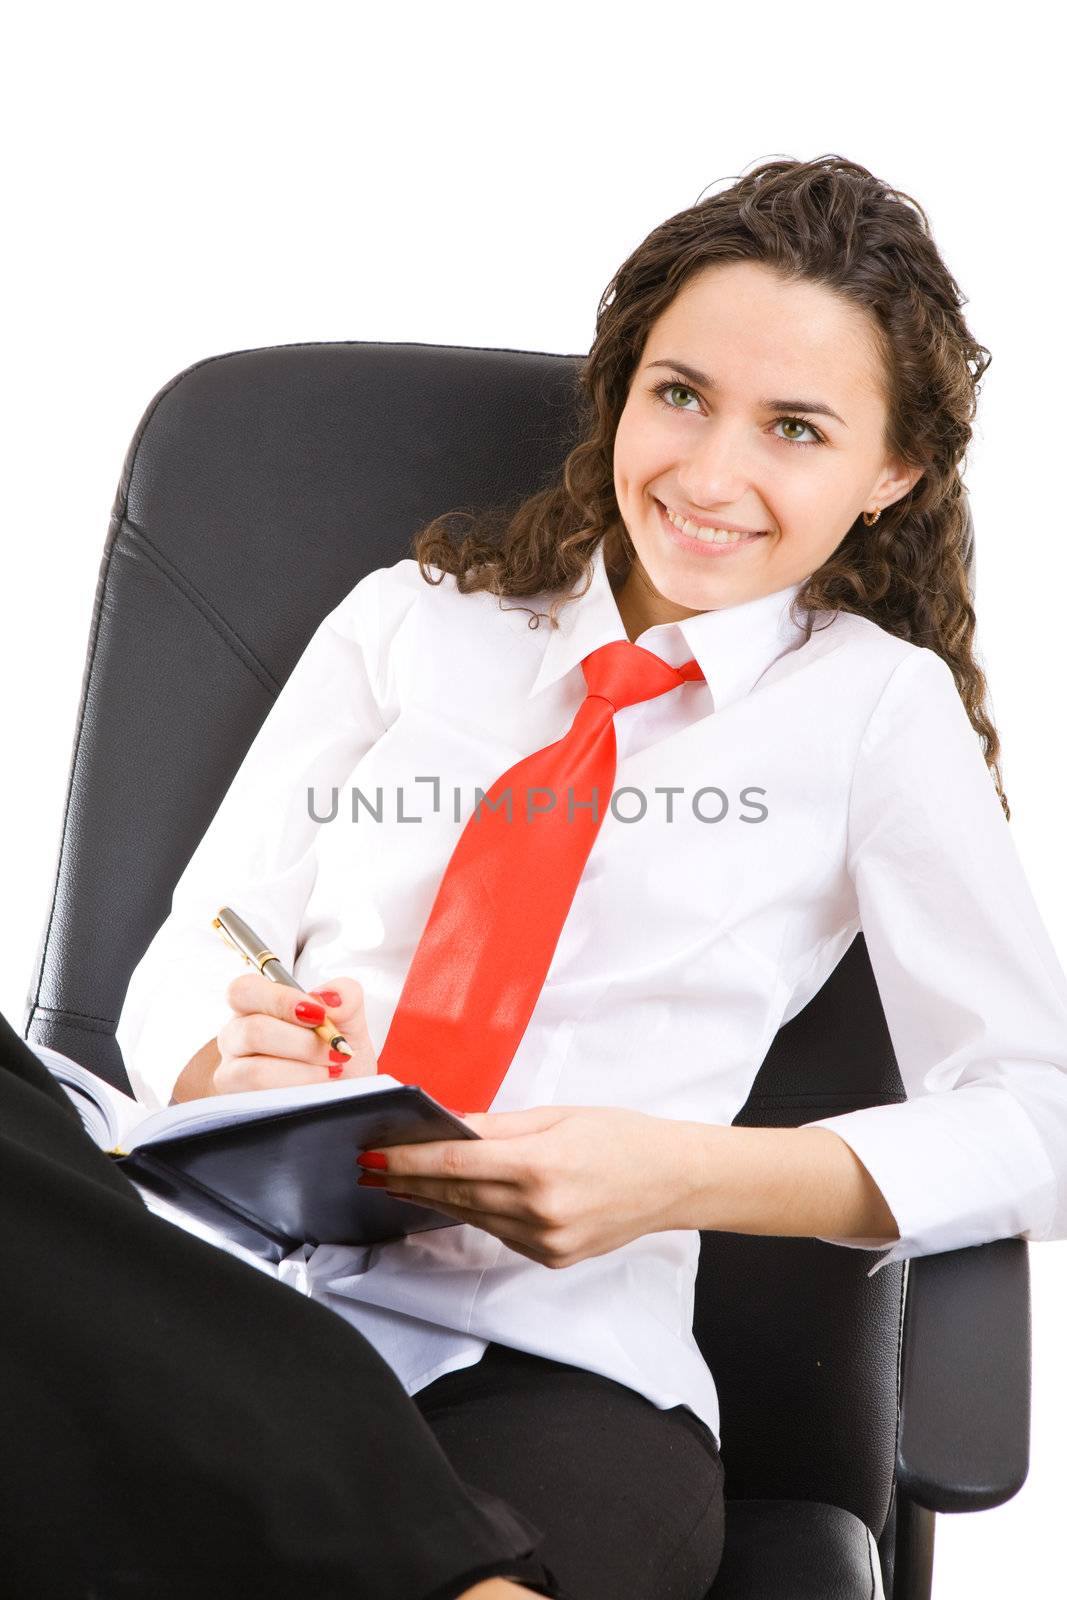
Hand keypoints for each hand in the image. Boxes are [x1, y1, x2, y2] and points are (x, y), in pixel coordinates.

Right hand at [213, 972, 377, 1093]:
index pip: (245, 990)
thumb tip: (330, 998)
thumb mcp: (348, 1021)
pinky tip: (318, 1088)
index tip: (319, 1015)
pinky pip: (263, 1099)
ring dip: (304, 1072)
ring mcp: (233, 1072)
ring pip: (257, 1071)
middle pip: (253, 1031)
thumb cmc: (334, 1054)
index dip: (282, 1001)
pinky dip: (298, 1092)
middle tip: (335, 1050)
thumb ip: (345, 996)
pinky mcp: (240, 1104)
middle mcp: (236, 1037)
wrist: (342, 1094)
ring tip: (332, 1071)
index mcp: (255, 1006)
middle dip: (304, 1043)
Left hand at [356, 1105, 686, 1268]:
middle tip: (368, 1168)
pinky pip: (499, 1234)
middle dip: (406, 1181)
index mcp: (539, 1165)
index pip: (453, 1165)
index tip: (372, 1154)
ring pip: (472, 1218)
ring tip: (397, 1184)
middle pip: (454, 1196)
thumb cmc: (620, 1137)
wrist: (673, 1181)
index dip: (405, 1161)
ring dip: (431, 1201)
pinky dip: (474, 1214)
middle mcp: (539, 1210)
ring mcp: (545, 1241)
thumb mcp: (557, 1116)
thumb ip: (497, 1126)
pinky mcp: (551, 1258)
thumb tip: (447, 1126)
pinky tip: (451, 1200)